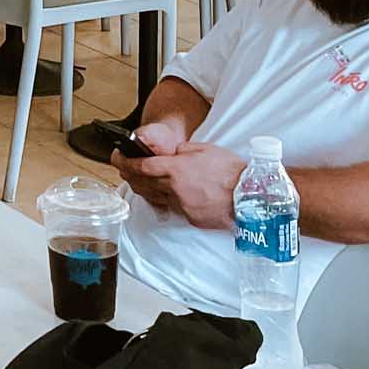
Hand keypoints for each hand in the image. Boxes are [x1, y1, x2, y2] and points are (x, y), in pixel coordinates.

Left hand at [116, 141, 244, 227]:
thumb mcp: (205, 149)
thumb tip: (173, 154)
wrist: (250, 197)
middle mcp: (175, 189)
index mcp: (177, 169)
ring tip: (140, 181)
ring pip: (156, 197)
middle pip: (143, 183)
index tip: (118, 158)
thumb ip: (183, 151)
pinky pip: (173, 208)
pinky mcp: (191, 218)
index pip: (142, 166)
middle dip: (130, 176)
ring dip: (146, 189)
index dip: (125, 162)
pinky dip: (167, 200)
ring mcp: (182, 206)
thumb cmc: (232, 171)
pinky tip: (167, 195)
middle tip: (124, 169)